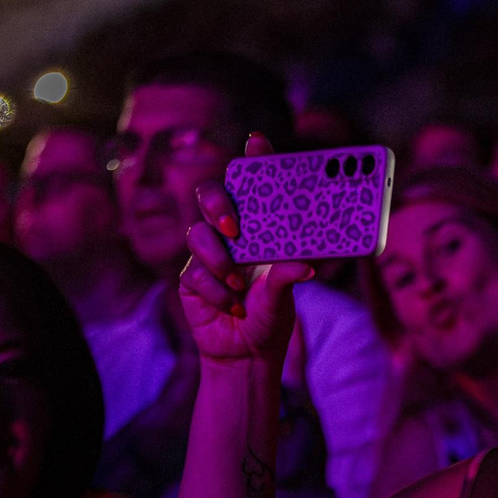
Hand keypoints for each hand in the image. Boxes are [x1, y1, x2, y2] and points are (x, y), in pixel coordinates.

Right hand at [179, 133, 314, 367]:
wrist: (246, 355)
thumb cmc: (270, 317)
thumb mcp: (285, 296)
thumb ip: (289, 277)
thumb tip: (306, 266)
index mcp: (257, 230)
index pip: (252, 187)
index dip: (253, 160)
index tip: (258, 142)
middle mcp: (229, 235)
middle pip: (210, 196)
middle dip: (218, 203)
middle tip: (234, 226)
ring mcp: (206, 254)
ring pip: (197, 235)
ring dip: (219, 260)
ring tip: (240, 285)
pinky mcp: (190, 278)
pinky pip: (195, 274)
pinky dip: (217, 292)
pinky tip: (234, 308)